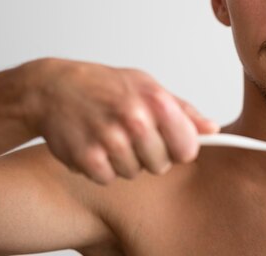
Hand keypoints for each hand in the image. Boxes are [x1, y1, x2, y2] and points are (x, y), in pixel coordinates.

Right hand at [22, 58, 218, 183]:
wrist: (53, 88)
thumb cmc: (105, 86)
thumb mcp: (148, 87)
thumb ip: (183, 111)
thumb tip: (212, 129)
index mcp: (156, 101)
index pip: (188, 149)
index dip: (180, 149)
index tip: (171, 143)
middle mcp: (135, 120)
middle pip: (161, 165)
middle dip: (150, 155)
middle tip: (132, 134)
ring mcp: (110, 140)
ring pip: (134, 173)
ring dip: (124, 161)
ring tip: (111, 136)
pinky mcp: (87, 158)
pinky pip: (108, 179)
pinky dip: (101, 168)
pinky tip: (95, 145)